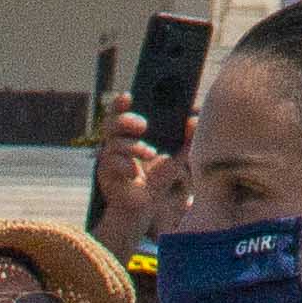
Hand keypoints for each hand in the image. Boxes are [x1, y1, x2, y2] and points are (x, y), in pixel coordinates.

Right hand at [93, 107, 181, 251]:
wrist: (145, 207)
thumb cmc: (157, 178)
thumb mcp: (176, 157)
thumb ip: (186, 138)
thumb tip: (195, 119)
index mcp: (130, 134)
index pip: (120, 112)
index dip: (120, 102)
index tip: (128, 96)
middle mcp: (116, 142)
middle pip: (111, 123)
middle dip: (126, 120)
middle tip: (143, 125)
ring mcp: (109, 158)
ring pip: (113, 143)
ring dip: (133, 147)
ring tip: (150, 153)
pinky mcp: (106, 174)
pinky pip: (111, 163)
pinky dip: (125, 166)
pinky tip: (134, 172)